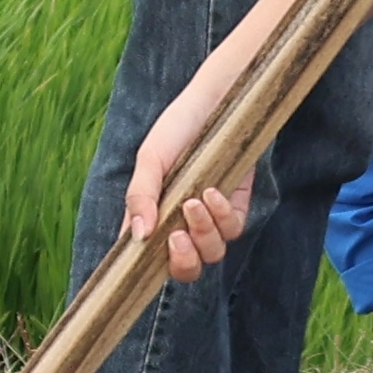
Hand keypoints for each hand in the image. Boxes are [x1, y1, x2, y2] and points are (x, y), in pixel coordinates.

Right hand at [124, 73, 251, 281]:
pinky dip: (223, 216)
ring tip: (195, 200)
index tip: (149, 258)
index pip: (145, 258)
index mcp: (152, 217)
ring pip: (211, 253)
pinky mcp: (234, 208)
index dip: (146, 269)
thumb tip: (138, 237)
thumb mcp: (150, 158)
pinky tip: (213, 191)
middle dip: (184, 262)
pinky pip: (232, 230)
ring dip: (203, 232)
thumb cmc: (177, 127)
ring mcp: (209, 219)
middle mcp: (180, 223)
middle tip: (176, 237)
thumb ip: (140, 195)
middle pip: (184, 269)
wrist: (218, 103)